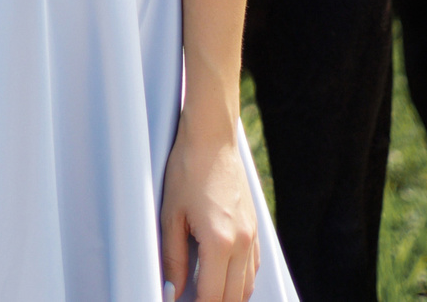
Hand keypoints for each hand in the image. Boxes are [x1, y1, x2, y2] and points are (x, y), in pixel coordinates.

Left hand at [158, 117, 262, 301]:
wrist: (212, 140)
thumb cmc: (187, 172)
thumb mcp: (171, 216)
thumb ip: (173, 259)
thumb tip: (172, 291)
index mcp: (219, 242)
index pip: (212, 296)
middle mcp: (242, 243)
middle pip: (234, 298)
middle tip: (192, 301)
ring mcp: (253, 236)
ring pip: (248, 287)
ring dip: (229, 297)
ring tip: (206, 295)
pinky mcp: (255, 228)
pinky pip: (254, 268)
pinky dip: (241, 281)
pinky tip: (223, 279)